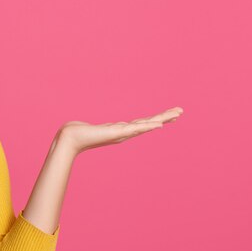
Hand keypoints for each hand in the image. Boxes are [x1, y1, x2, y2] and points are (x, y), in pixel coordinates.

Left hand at [58, 107, 183, 155]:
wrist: (70, 139)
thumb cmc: (79, 133)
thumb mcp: (93, 128)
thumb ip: (96, 128)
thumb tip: (94, 127)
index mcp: (121, 130)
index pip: (142, 123)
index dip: (156, 119)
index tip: (168, 115)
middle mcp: (125, 132)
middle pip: (149, 123)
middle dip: (165, 117)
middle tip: (181, 111)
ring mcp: (123, 133)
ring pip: (147, 125)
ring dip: (162, 119)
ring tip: (176, 114)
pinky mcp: (118, 133)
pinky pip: (137, 128)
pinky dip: (148, 126)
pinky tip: (159, 124)